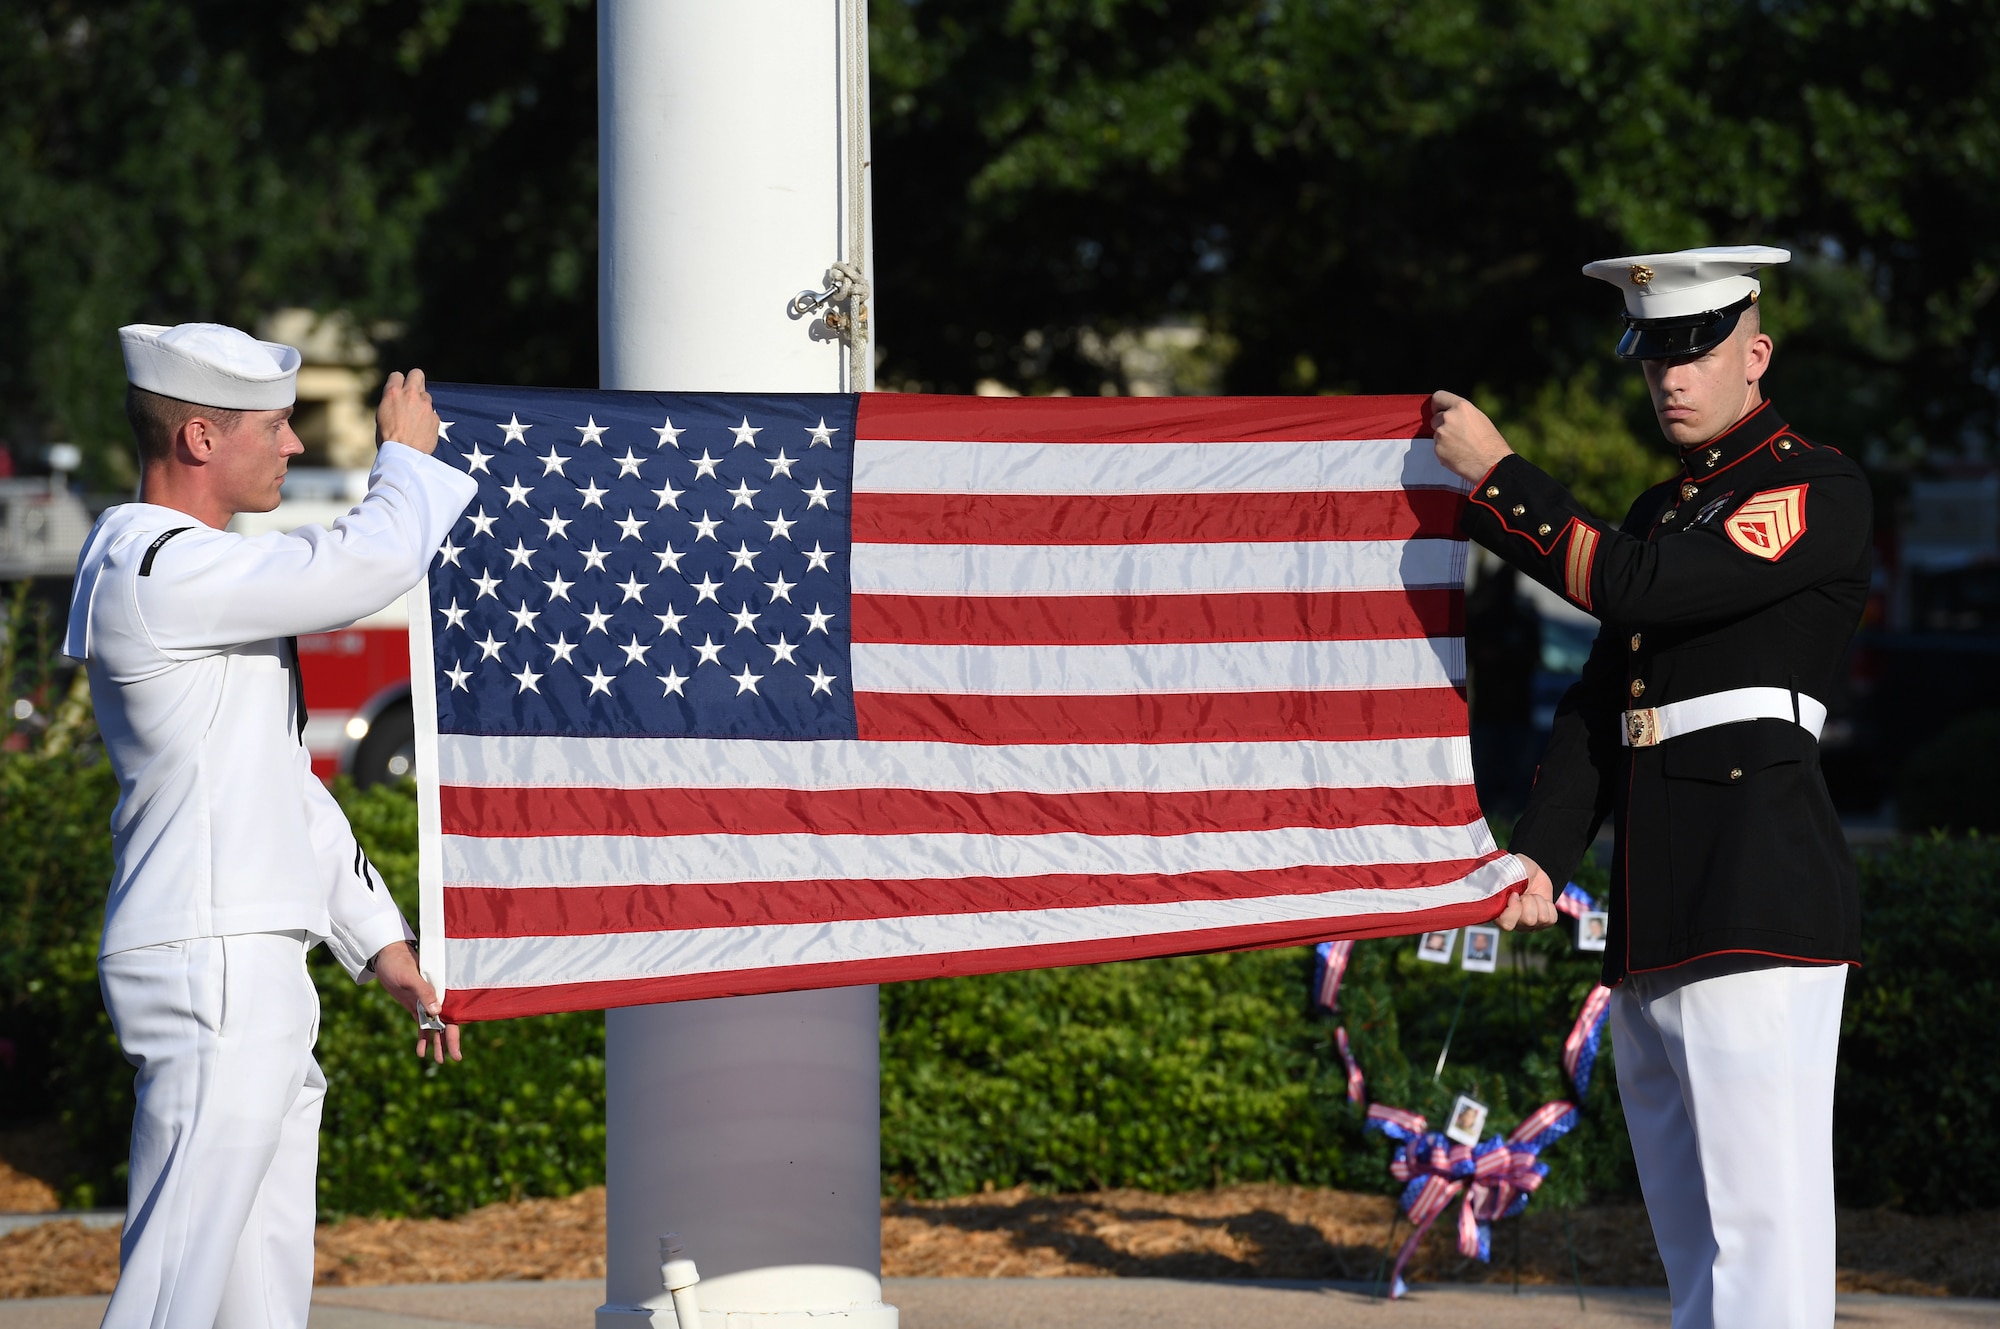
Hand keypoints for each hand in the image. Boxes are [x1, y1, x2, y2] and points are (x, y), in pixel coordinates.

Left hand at [371, 940, 462, 1062]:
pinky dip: (422, 1038)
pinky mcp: (414, 1006)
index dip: (454, 1035)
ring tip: (438, 1061)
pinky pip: (421, 1025)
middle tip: (455, 1059)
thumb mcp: (410, 977)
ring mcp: (425, 1003)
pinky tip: (421, 1052)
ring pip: (434, 1027)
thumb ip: (424, 992)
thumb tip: (436, 1012)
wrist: (385, 956)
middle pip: (446, 1024)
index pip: (452, 1017)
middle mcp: (436, 998)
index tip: (456, 1052)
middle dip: (449, 1043)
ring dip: (436, 1043)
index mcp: (440, 991)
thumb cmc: (399, 963)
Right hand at [376, 369, 441, 455]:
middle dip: (415, 380)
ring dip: (421, 403)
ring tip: (415, 419)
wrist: (403, 454)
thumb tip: (397, 400)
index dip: (397, 383)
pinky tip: (422, 430)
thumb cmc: (387, 438)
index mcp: (393, 393)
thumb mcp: (381, 415)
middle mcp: (410, 395)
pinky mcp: (434, 417)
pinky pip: (432, 413)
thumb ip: (392, 403)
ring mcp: (425, 405)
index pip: (397, 375)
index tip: (398, 390)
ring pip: (426, 395)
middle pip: (417, 374)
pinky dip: (427, 418)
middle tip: (413, 391)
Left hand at [1430, 390, 1513, 483]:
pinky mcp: (1438, 448)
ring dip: (1444, 439)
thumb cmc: (1490, 443)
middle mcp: (1449, 417)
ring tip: (1462, 447)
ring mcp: (1442, 433)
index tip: (1439, 411)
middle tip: (1457, 434)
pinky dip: (1445, 451)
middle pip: (1436, 418)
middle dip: (1442, 425)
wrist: (1492, 464)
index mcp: (1461, 406)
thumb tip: (1448, 413)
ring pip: (1437, 434)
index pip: (1438, 397)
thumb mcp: (1478, 418)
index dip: (1438, 405)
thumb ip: (1461, 414)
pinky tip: (1459, 455)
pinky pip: (1437, 448)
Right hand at [1495, 853, 1558, 931]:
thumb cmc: (1512, 871)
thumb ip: (1501, 888)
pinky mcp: (1543, 921)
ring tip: (1531, 895)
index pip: (1507, 924)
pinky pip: (1551, 919)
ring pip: (1542, 919)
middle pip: (1529, 920)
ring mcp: (1528, 924)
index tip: (1514, 894)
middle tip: (1524, 893)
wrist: (1525, 870)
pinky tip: (1539, 900)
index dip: (1515, 908)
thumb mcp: (1504, 877)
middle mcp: (1513, 923)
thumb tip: (1509, 895)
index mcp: (1498, 915)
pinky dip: (1548, 906)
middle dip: (1529, 901)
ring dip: (1538, 901)